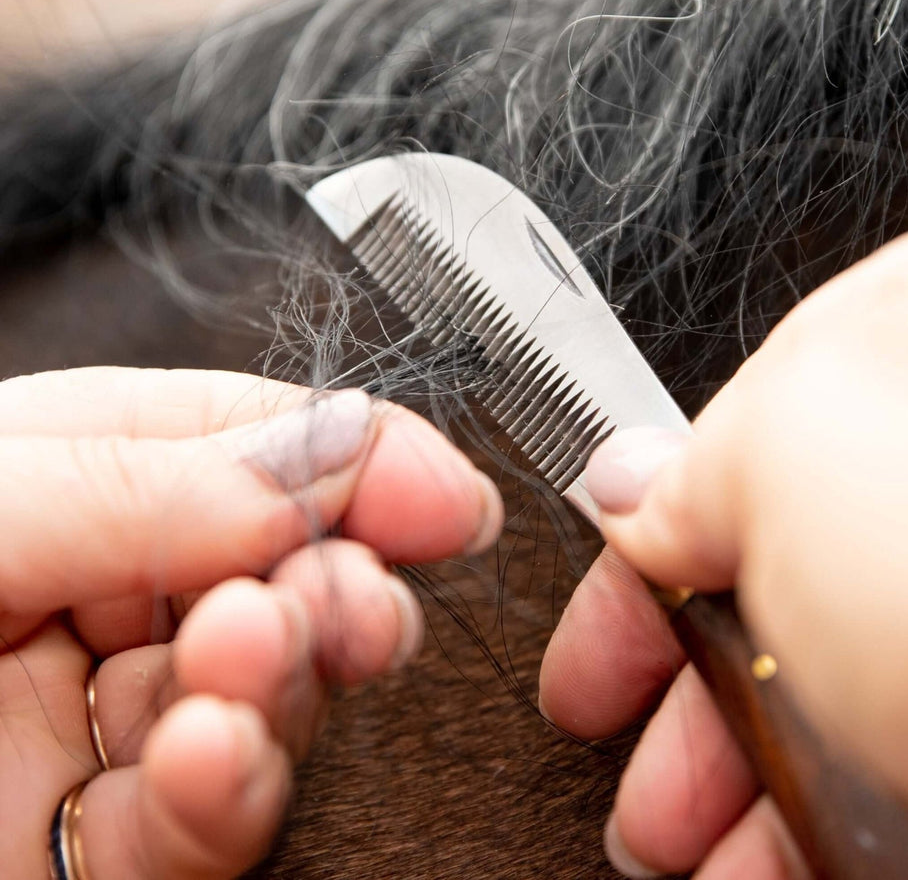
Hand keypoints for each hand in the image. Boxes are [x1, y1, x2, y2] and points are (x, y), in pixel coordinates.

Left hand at [1, 366, 501, 879]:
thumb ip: (147, 478)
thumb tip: (328, 463)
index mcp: (88, 479)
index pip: (261, 446)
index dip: (362, 461)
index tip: (440, 494)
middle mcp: (113, 597)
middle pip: (294, 574)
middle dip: (344, 581)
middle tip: (359, 597)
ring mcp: (114, 723)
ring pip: (274, 700)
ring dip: (287, 681)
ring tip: (253, 653)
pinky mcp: (108, 846)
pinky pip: (208, 825)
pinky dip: (230, 792)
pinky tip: (208, 754)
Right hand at [540, 222, 907, 879]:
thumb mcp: (776, 445)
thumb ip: (685, 461)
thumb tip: (632, 487)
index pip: (746, 417)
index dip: (657, 535)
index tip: (616, 627)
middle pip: (792, 558)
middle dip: (694, 681)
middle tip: (647, 763)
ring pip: (853, 663)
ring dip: (753, 762)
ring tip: (704, 845)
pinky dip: (846, 797)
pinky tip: (797, 847)